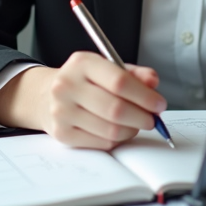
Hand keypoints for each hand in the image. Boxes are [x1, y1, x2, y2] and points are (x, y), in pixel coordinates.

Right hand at [20, 52, 166, 149]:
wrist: (46, 95)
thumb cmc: (84, 81)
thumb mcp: (107, 67)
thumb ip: (133, 74)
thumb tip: (153, 83)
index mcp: (82, 63)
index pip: (119, 81)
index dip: (145, 96)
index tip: (159, 104)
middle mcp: (67, 86)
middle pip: (116, 109)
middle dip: (142, 117)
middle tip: (152, 119)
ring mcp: (62, 111)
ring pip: (110, 129)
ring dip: (132, 130)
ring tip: (136, 124)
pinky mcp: (62, 133)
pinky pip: (102, 142)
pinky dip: (118, 139)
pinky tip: (120, 131)